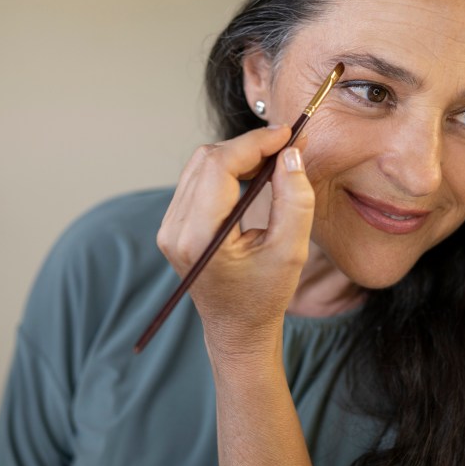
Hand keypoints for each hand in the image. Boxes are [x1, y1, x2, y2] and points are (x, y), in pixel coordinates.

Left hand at [156, 125, 314, 361]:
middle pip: (206, 159)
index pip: (219, 166)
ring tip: (272, 162)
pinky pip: (196, 180)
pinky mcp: (174, 226)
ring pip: (199, 165)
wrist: (236, 330)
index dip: (254, 143)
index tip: (287, 135)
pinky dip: (225, 170)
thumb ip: (295, 200)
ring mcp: (169, 227)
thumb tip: (291, 155)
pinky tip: (252, 176)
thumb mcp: (291, 251)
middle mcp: (174, 229)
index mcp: (198, 236)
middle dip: (247, 146)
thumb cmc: (264, 297)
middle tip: (285, 148)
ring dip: (236, 156)